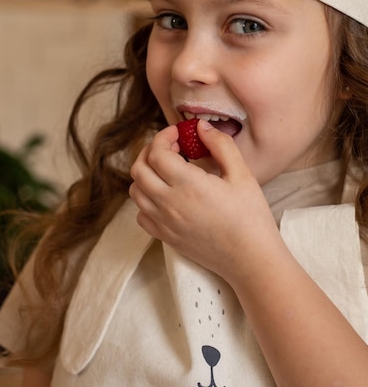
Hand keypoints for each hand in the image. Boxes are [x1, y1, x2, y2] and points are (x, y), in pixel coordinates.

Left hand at [129, 120, 278, 284]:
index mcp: (188, 185)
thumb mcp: (242, 174)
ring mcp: (164, 223)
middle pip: (139, 169)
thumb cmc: (251, 217)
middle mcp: (169, 204)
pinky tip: (165, 195)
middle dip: (150, 151)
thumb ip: (220, 145)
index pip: (157, 153)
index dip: (163, 137)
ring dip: (146, 174)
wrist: (251, 260)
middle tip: (171, 147)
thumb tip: (201, 127)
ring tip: (167, 169)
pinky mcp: (165, 238)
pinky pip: (141, 214)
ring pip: (135, 191)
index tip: (177, 133)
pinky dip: (146, 199)